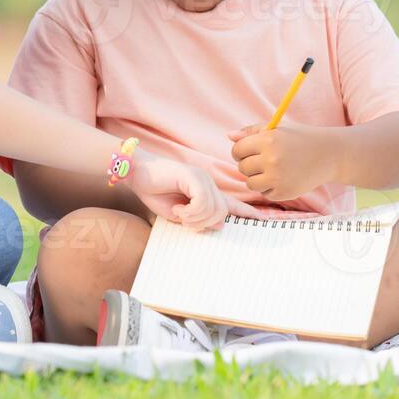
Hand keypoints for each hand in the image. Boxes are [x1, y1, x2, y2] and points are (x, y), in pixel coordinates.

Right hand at [126, 155, 261, 230]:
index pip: (232, 204)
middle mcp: (208, 183)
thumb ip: (199, 219)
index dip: (246, 212)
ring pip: (214, 210)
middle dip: (203, 223)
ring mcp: (202, 178)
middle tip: (184, 220)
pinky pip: (203, 202)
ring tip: (179, 213)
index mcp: (206, 191)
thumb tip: (220, 225)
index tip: (262, 219)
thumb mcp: (179, 213)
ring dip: (194, 219)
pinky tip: (178, 208)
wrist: (136, 174)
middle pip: (222, 213)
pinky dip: (190, 211)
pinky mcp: (194, 176)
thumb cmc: (154, 192)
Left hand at [228, 123, 336, 205]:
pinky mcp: (284, 192)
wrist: (329, 155)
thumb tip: (229, 136)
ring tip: (272, 171)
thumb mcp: (277, 129)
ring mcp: (278, 177)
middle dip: (250, 165)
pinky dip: (270, 189)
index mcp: (268, 140)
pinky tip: (283, 179)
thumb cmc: (299, 139)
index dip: (241, 151)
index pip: (237, 150)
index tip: (249, 152)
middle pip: (242, 168)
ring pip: (250, 183)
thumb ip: (251, 131)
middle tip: (265, 161)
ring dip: (257, 179)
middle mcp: (271, 159)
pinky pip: (265, 194)